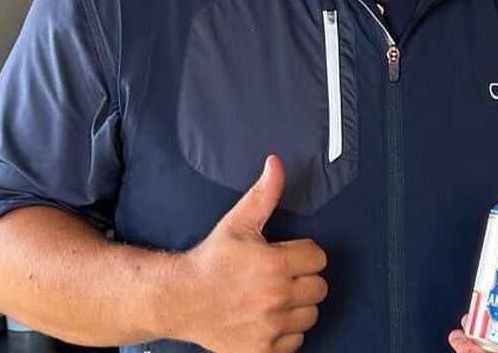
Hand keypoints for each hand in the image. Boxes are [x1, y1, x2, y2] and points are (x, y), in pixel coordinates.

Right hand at [166, 155, 327, 352]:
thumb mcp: (237, 223)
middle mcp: (275, 298)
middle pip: (319, 287)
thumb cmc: (211, 261)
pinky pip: (295, 342)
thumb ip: (263, 194)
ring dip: (297, 307)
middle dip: (302, 279)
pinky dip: (285, 333)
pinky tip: (267, 319)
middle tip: (278, 276)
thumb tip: (276, 163)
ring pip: (310, 315)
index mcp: (274, 264)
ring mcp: (269, 327)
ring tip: (273, 297)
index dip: (303, 254)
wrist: (178, 299)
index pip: (318, 258)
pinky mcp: (261, 350)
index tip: (284, 255)